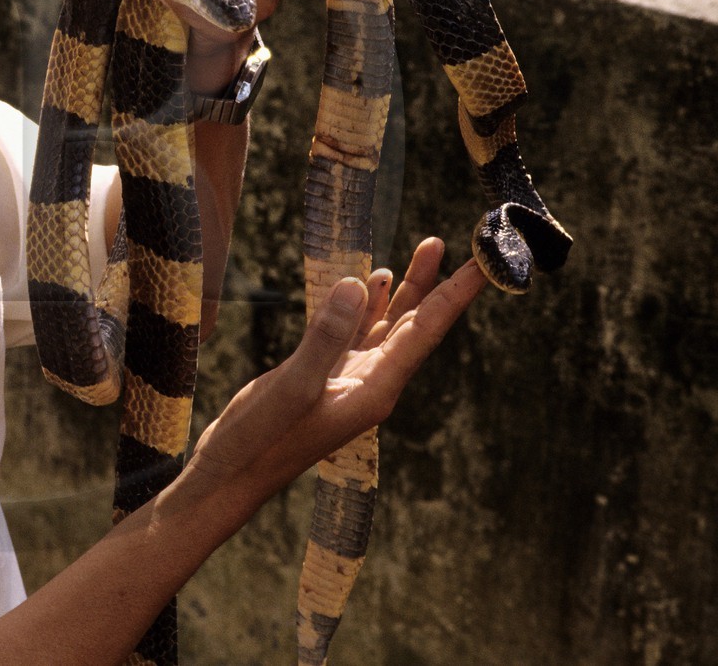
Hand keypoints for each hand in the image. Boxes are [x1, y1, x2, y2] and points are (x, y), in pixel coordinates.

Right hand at [178, 238, 485, 516]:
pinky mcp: (323, 376)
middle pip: (415, 324)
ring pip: (388, 325)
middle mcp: (371, 383)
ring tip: (427, 251)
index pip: (426, 331)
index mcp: (376, 390)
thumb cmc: (262, 441)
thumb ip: (327, 336)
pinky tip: (372, 283)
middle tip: (458, 243)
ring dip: (407, 289)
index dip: (456, 294)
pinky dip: (368, 305)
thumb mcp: (294, 386)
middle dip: (438, 283)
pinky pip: (357, 333)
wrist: (231, 474)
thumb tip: (359, 285)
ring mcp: (348, 379)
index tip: (486, 264)